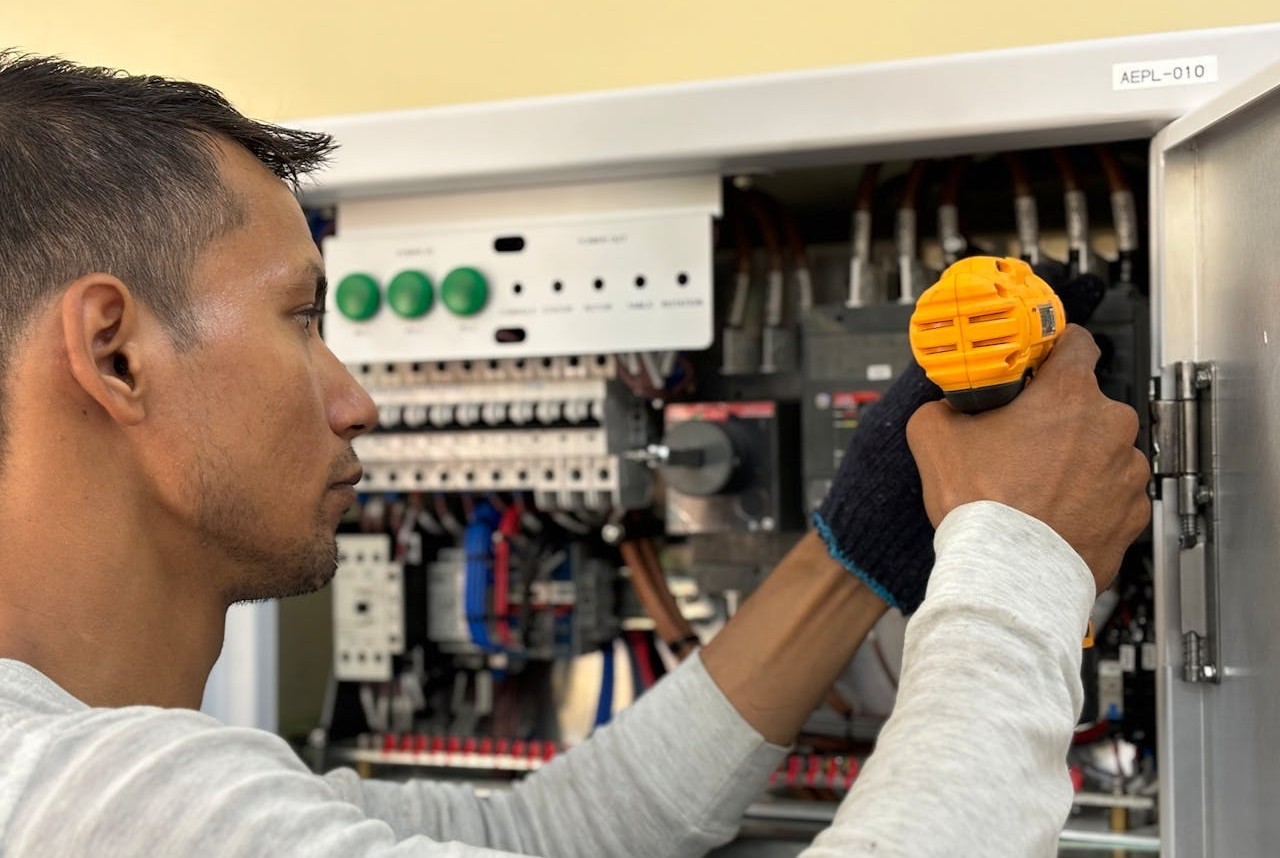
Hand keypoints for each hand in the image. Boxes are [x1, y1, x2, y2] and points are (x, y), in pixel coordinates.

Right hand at [906, 325, 1149, 590]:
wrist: (1010, 572)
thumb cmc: (983, 506)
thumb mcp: (933, 435)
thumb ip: (945, 404)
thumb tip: (947, 404)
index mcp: (1069, 393)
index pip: (1077, 343)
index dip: (1053, 350)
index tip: (1041, 361)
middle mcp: (1109, 425)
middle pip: (1086, 405)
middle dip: (1058, 419)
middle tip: (1022, 442)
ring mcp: (1127, 472)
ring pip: (1101, 451)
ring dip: (1077, 461)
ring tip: (1037, 487)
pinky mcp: (1134, 513)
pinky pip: (1112, 494)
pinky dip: (1090, 500)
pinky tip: (1055, 513)